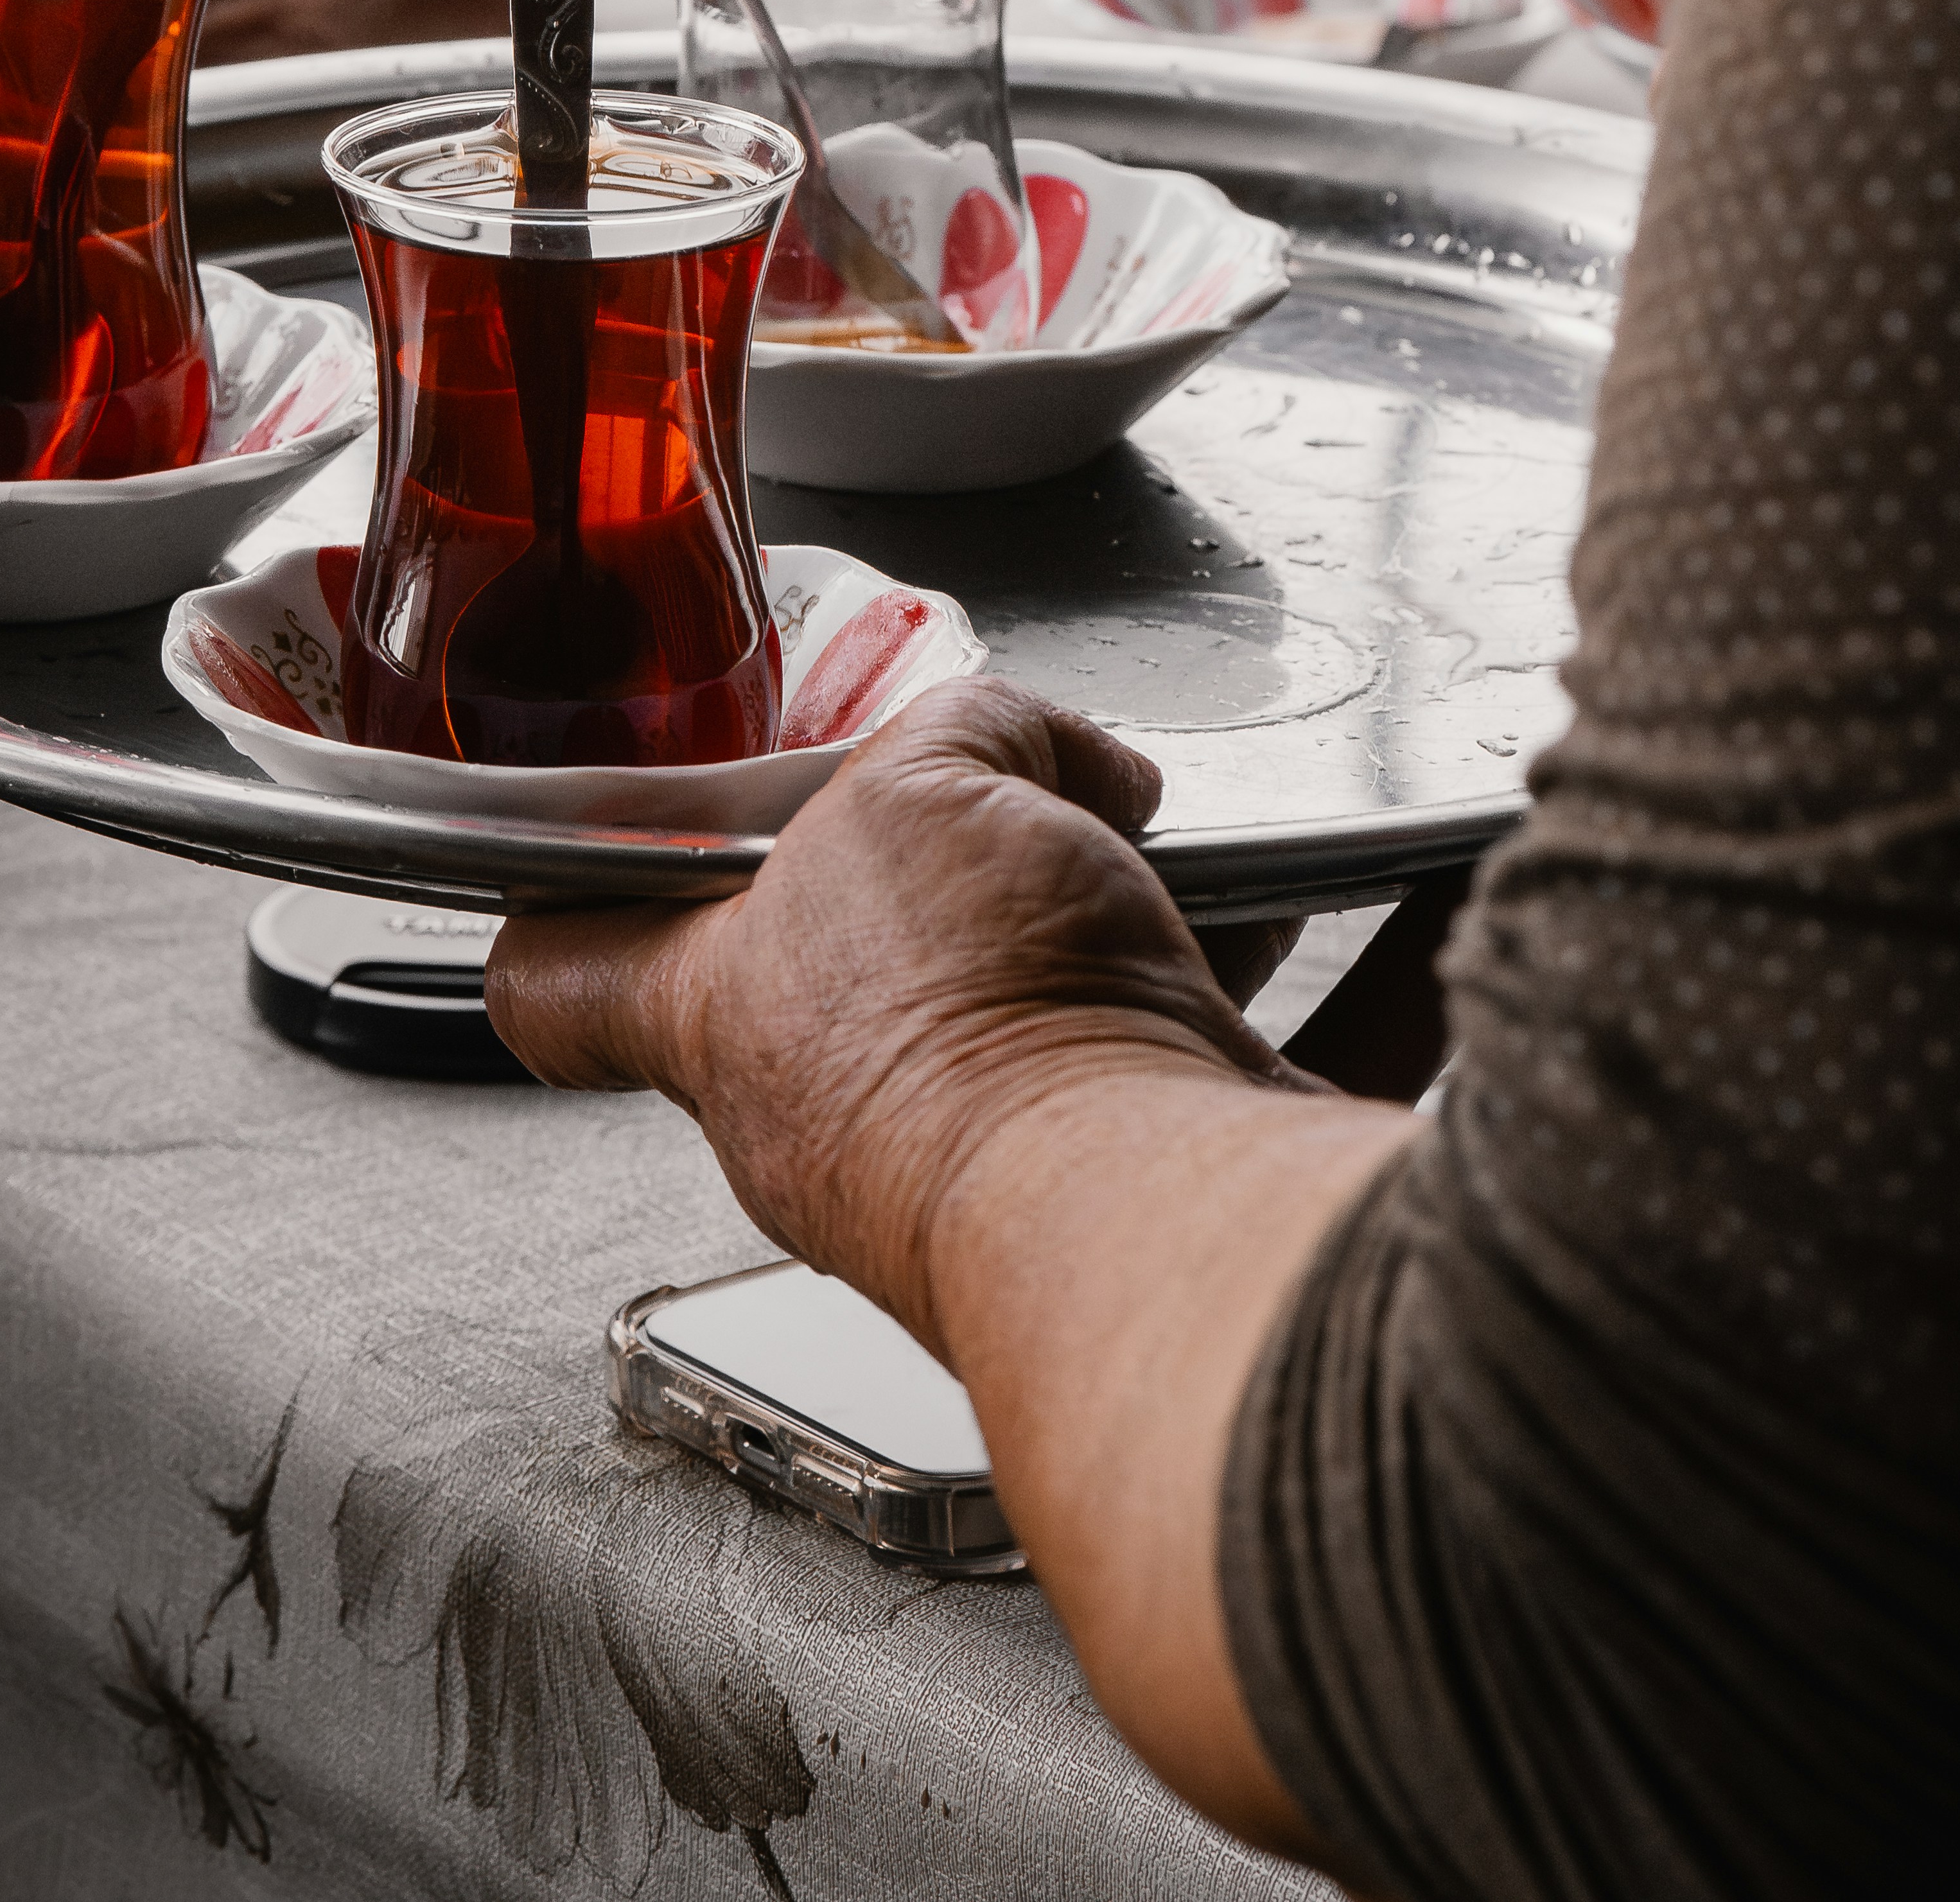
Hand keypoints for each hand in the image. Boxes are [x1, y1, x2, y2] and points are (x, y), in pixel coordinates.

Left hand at [488, 678, 1311, 1348]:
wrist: (1157, 1223)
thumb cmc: (983, 1040)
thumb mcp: (931, 785)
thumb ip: (978, 735)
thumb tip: (1070, 772)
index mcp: (727, 1017)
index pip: (563, 976)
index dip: (557, 904)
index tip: (570, 847)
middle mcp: (842, 1117)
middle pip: (858, 981)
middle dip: (957, 879)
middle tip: (1027, 806)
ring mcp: (1000, 1174)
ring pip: (1062, 1016)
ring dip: (1148, 930)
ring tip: (1214, 859)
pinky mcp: (1159, 1206)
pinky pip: (1241, 1072)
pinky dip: (1331, 985)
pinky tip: (1402, 902)